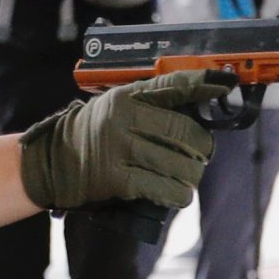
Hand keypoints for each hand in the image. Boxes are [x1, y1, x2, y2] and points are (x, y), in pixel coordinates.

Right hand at [19, 70, 221, 211]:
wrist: (52, 161)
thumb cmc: (91, 133)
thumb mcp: (115, 106)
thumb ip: (148, 105)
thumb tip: (195, 114)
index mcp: (127, 96)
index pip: (173, 85)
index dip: (204, 85)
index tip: (227, 83)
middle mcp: (123, 118)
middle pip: (183, 131)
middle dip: (202, 146)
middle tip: (204, 153)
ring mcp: (119, 148)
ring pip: (176, 163)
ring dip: (192, 174)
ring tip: (191, 177)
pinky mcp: (115, 178)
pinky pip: (159, 187)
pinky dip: (176, 194)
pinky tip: (179, 195)